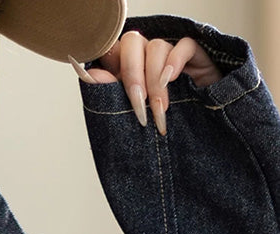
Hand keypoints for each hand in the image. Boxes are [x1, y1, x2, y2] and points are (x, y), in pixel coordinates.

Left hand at [70, 31, 222, 135]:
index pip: (112, 50)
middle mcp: (145, 57)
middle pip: (132, 44)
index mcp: (125, 69)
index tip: (104, 81)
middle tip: (139, 106)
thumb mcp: (129, 116)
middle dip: (133, 76)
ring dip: (155, 79)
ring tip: (160, 108)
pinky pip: (183, 45)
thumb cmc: (157, 127)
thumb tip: (91, 75)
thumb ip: (110, 95)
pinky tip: (171, 80)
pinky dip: (175, 61)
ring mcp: (168, 54)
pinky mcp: (192, 55)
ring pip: (156, 46)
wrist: (195, 137)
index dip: (107, 60)